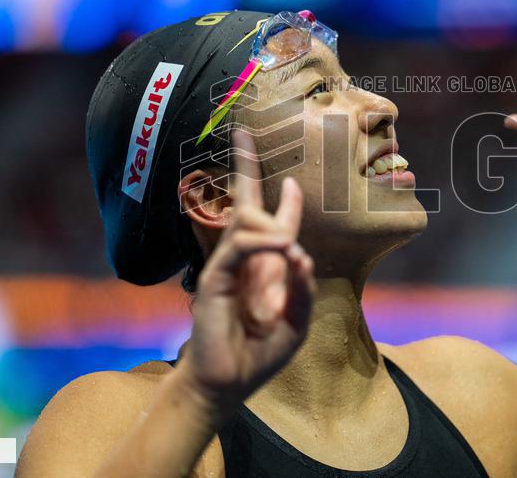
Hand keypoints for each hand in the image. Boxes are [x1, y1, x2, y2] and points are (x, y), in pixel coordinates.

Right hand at [178, 129, 315, 418]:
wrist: (227, 383)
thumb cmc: (260, 354)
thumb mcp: (296, 322)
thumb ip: (302, 288)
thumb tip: (300, 253)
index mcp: (266, 267)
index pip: (274, 222)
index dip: (285, 199)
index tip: (292, 175)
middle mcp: (245, 261)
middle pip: (244, 203)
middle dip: (245, 167)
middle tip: (243, 134)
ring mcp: (227, 266)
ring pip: (245, 221)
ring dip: (271, 221)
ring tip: (288, 229)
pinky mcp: (214, 279)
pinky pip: (240, 248)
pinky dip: (263, 244)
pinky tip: (284, 246)